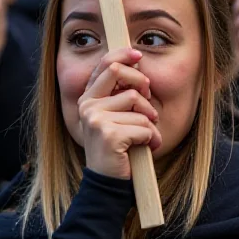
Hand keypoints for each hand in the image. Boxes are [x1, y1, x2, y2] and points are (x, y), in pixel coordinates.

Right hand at [78, 48, 161, 179]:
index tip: (138, 55)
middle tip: (149, 105)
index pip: (104, 64)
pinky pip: (142, 126)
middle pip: (118, 72)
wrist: (108, 183)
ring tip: (148, 137)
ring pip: (136, 103)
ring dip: (150, 122)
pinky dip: (151, 138)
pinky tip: (147, 148)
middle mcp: (87, 105)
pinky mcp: (108, 134)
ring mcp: (95, 119)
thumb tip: (136, 65)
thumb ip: (119, 94)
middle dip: (141, 83)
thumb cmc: (118, 147)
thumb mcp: (115, 116)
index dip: (122, 55)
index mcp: (88, 98)